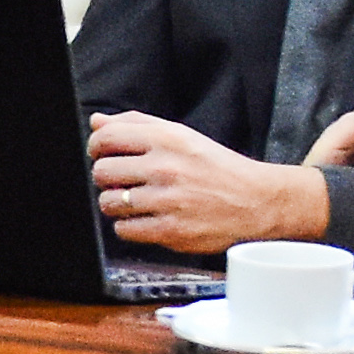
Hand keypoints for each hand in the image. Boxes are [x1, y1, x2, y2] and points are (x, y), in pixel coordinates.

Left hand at [84, 110, 327, 255]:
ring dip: (117, 204)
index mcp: (167, 140)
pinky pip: (124, 230)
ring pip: (109, 203)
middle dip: (108, 178)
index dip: (96, 147)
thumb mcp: (182, 135)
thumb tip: (97, 122)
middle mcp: (165, 168)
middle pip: (102, 172)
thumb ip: (137, 125)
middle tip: (124, 180)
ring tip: (136, 201)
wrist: (256, 201)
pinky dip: (129, 226)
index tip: (102, 153)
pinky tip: (146, 218)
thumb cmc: (217, 168)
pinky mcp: (170, 231)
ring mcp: (167, 201)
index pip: (106, 138)